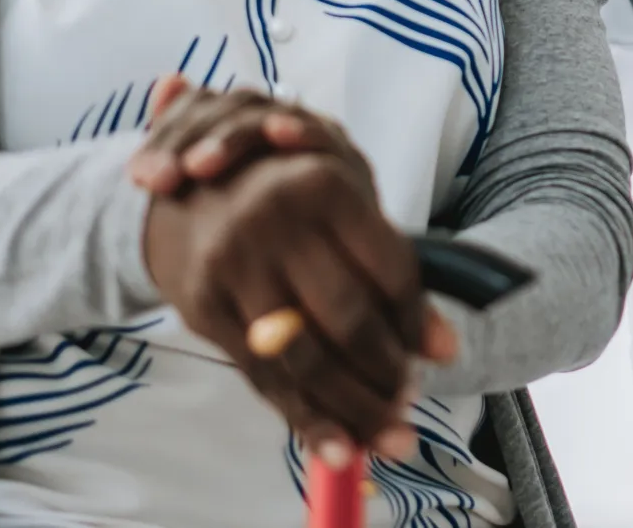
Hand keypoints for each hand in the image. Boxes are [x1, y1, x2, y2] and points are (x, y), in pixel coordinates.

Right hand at [132, 80, 456, 465]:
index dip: (416, 325)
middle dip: (387, 376)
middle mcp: (277, 220)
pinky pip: (264, 377)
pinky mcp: (205, 308)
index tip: (430, 358)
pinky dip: (305, 420)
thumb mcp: (344, 207)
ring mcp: (235, 266)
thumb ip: (393, 269)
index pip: (392, 272)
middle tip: (408, 405)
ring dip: (353, 410)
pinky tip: (337, 446)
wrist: (187, 192)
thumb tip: (445, 350)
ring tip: (386, 436)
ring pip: (307, 358)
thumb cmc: (287, 200)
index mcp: (326, 185)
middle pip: (351, 320)